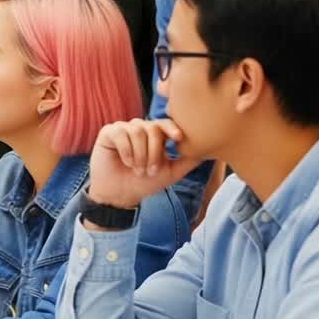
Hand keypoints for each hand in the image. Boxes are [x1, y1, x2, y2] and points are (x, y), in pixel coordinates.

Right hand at [89, 119, 203, 208]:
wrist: (120, 195)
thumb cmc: (145, 183)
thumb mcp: (171, 172)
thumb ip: (188, 161)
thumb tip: (210, 151)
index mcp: (155, 135)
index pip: (166, 124)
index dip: (172, 128)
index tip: (179, 138)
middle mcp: (140, 128)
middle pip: (153, 128)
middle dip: (153, 152)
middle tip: (149, 171)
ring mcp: (124, 129)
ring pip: (137, 131)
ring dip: (139, 155)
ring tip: (137, 170)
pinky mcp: (108, 132)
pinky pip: (120, 133)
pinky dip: (126, 151)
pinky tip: (125, 162)